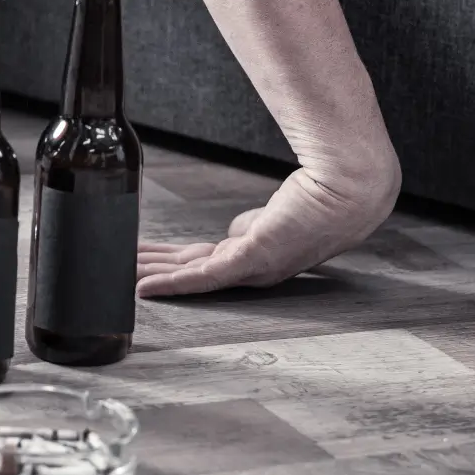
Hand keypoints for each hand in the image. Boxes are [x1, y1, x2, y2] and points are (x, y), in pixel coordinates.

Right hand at [136, 159, 400, 296]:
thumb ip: (253, 223)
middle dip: (157, 270)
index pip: (208, 261)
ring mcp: (253, 267)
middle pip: (193, 271)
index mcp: (259, 256)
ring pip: (190, 276)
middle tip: (123, 271)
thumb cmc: (326, 194)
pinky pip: (200, 276)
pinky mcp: (251, 257)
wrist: (350, 188)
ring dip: (155, 276)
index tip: (151, 264)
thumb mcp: (278, 211)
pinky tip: (143, 286)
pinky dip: (169, 284)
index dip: (178, 263)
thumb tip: (235, 229)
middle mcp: (254, 269)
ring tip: (123, 277)